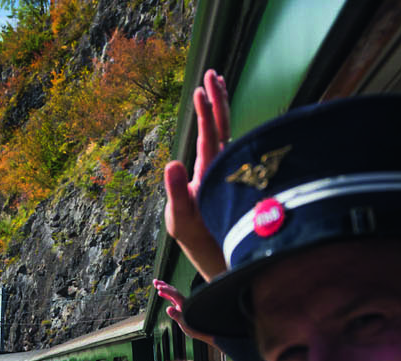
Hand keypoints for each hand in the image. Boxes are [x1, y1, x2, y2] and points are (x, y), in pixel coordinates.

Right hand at [155, 279, 216, 347]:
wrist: (202, 330)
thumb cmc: (194, 328)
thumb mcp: (184, 323)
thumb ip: (176, 315)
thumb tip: (168, 308)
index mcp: (184, 305)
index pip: (175, 294)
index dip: (167, 290)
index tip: (159, 287)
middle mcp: (183, 302)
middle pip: (173, 291)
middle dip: (164, 285)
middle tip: (155, 281)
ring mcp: (182, 304)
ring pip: (172, 293)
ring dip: (164, 288)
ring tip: (156, 284)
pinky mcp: (180, 306)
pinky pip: (172, 298)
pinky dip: (166, 295)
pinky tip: (160, 294)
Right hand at [163, 69, 230, 281]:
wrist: (215, 247)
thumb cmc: (196, 234)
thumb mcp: (181, 218)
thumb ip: (176, 192)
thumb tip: (172, 163)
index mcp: (210, 173)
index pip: (210, 135)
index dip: (206, 112)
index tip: (201, 90)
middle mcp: (222, 165)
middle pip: (224, 125)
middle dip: (218, 98)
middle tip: (212, 72)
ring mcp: (224, 166)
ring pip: (228, 128)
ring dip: (222, 104)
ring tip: (217, 81)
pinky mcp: (223, 169)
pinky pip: (226, 137)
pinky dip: (222, 118)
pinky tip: (220, 110)